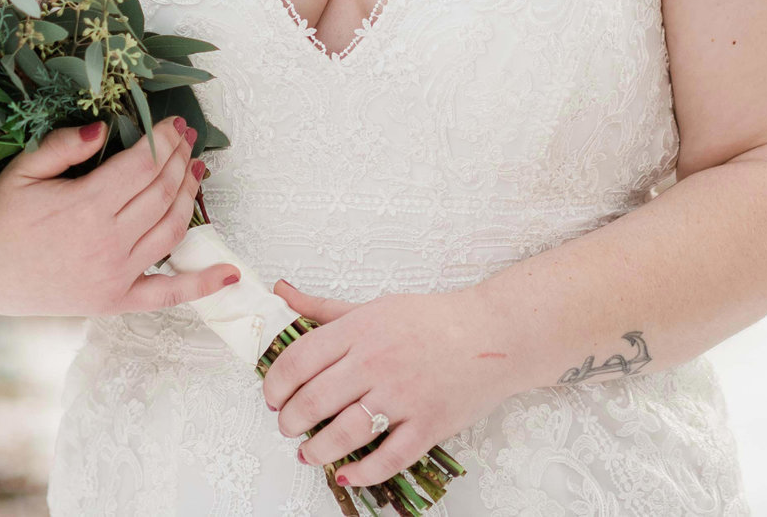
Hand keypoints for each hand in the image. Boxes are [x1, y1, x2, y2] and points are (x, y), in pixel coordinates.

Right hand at [0, 117, 237, 316]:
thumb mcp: (22, 170)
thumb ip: (64, 145)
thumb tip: (105, 127)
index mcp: (85, 206)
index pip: (144, 165)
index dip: (165, 140)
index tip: (175, 123)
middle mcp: (106, 243)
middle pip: (162, 192)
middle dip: (181, 159)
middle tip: (187, 138)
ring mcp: (114, 275)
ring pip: (171, 231)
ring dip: (191, 197)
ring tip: (197, 171)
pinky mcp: (113, 301)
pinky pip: (166, 295)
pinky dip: (201, 286)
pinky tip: (231, 274)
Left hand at [261, 279, 514, 491]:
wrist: (494, 334)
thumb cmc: (433, 320)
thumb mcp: (374, 306)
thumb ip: (323, 307)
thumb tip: (281, 292)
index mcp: (360, 330)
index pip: (298, 360)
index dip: (274, 385)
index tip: (272, 397)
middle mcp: (377, 362)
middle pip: (313, 400)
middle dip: (290, 422)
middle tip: (288, 427)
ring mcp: (403, 395)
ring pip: (343, 433)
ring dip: (316, 451)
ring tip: (308, 453)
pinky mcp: (428, 424)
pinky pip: (387, 458)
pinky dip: (362, 472)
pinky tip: (347, 472)